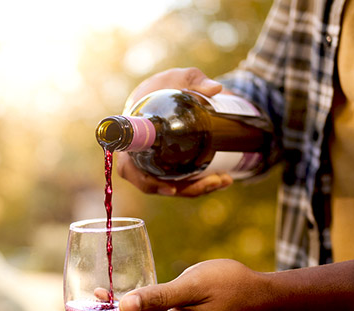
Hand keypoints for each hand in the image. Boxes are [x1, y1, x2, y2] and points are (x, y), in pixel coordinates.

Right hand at [117, 67, 235, 197]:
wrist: (170, 90)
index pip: (129, 167)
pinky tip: (223, 180)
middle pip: (156, 184)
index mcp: (133, 138)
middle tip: (213, 181)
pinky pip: (181, 181)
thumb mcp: (180, 77)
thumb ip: (194, 79)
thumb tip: (215, 89)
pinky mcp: (170, 165)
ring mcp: (155, 163)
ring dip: (198, 189)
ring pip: (172, 186)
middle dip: (186, 189)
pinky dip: (200, 184)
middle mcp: (140, 157)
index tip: (171, 189)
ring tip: (224, 180)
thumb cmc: (168, 85)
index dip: (146, 181)